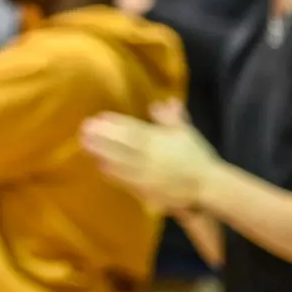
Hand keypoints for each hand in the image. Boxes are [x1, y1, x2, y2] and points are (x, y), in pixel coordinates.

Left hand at [81, 100, 219, 211]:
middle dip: (103, 137)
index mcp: (160, 141)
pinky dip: (113, 174)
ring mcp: (149, 174)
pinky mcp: (149, 189)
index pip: (134, 129)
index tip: (99, 117)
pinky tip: (100, 167)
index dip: (116, 123)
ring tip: (85, 146)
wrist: (208, 185)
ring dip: (103, 153)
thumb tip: (163, 102)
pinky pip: (128, 181)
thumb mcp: (185, 132)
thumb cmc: (196, 156)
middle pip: (124, 145)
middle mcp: (152, 156)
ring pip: (122, 162)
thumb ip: (171, 118)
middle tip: (84, 129)